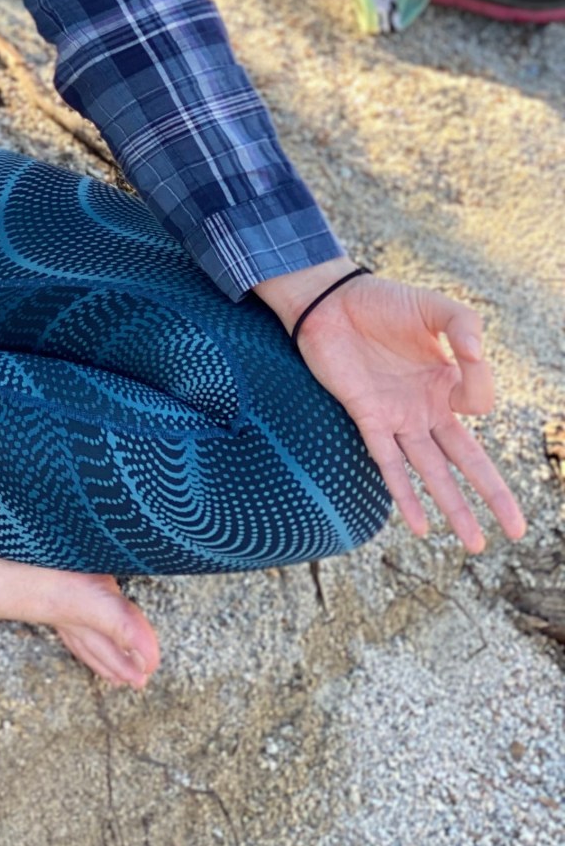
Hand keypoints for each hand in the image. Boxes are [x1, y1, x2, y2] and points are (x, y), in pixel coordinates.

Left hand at [259, 264, 525, 552]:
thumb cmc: (382, 301)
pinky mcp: (367, 416)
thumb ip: (465, 325)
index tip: (468, 354)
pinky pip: (388, 463)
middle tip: (516, 531)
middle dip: (492, 495)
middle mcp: (426, 406)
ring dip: (453, 507)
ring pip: (431, 472)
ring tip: (475, 544)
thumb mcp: (433, 306)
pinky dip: (404, 495)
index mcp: (446, 381)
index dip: (481, 384)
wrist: (328, 300)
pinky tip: (420, 526)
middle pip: (466, 460)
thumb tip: (476, 355)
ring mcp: (397, 416)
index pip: (479, 404)